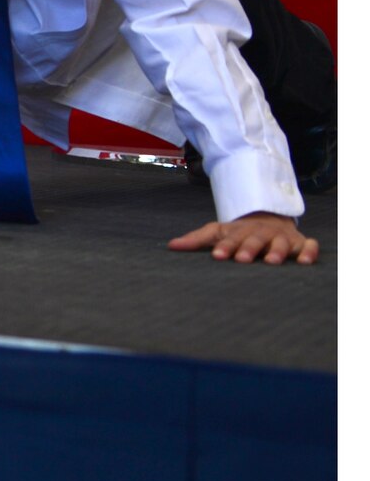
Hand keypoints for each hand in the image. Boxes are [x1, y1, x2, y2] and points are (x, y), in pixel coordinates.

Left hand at [168, 211, 318, 264]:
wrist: (268, 218)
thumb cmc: (239, 232)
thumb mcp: (217, 232)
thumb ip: (196, 240)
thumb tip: (170, 246)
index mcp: (239, 232)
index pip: (230, 239)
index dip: (224, 247)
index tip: (217, 256)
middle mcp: (261, 233)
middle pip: (254, 241)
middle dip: (248, 249)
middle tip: (242, 260)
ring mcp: (282, 238)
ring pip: (280, 243)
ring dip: (277, 251)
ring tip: (272, 262)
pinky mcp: (301, 243)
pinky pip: (309, 246)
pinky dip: (309, 252)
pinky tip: (306, 261)